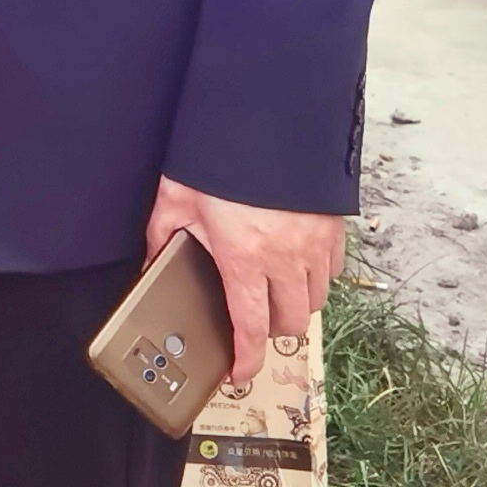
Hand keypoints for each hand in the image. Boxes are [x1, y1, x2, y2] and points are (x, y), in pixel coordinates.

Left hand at [147, 177, 343, 390]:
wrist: (267, 115)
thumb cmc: (219, 156)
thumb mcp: (176, 196)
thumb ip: (162, 235)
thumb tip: (153, 263)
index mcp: (244, 257)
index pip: (251, 327)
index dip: (246, 358)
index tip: (240, 371)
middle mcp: (285, 257)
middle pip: (290, 321)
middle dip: (271, 330)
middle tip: (253, 322)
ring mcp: (314, 242)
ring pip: (316, 299)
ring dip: (296, 304)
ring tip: (274, 292)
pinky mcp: (334, 225)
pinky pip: (333, 269)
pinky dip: (317, 276)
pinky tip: (296, 263)